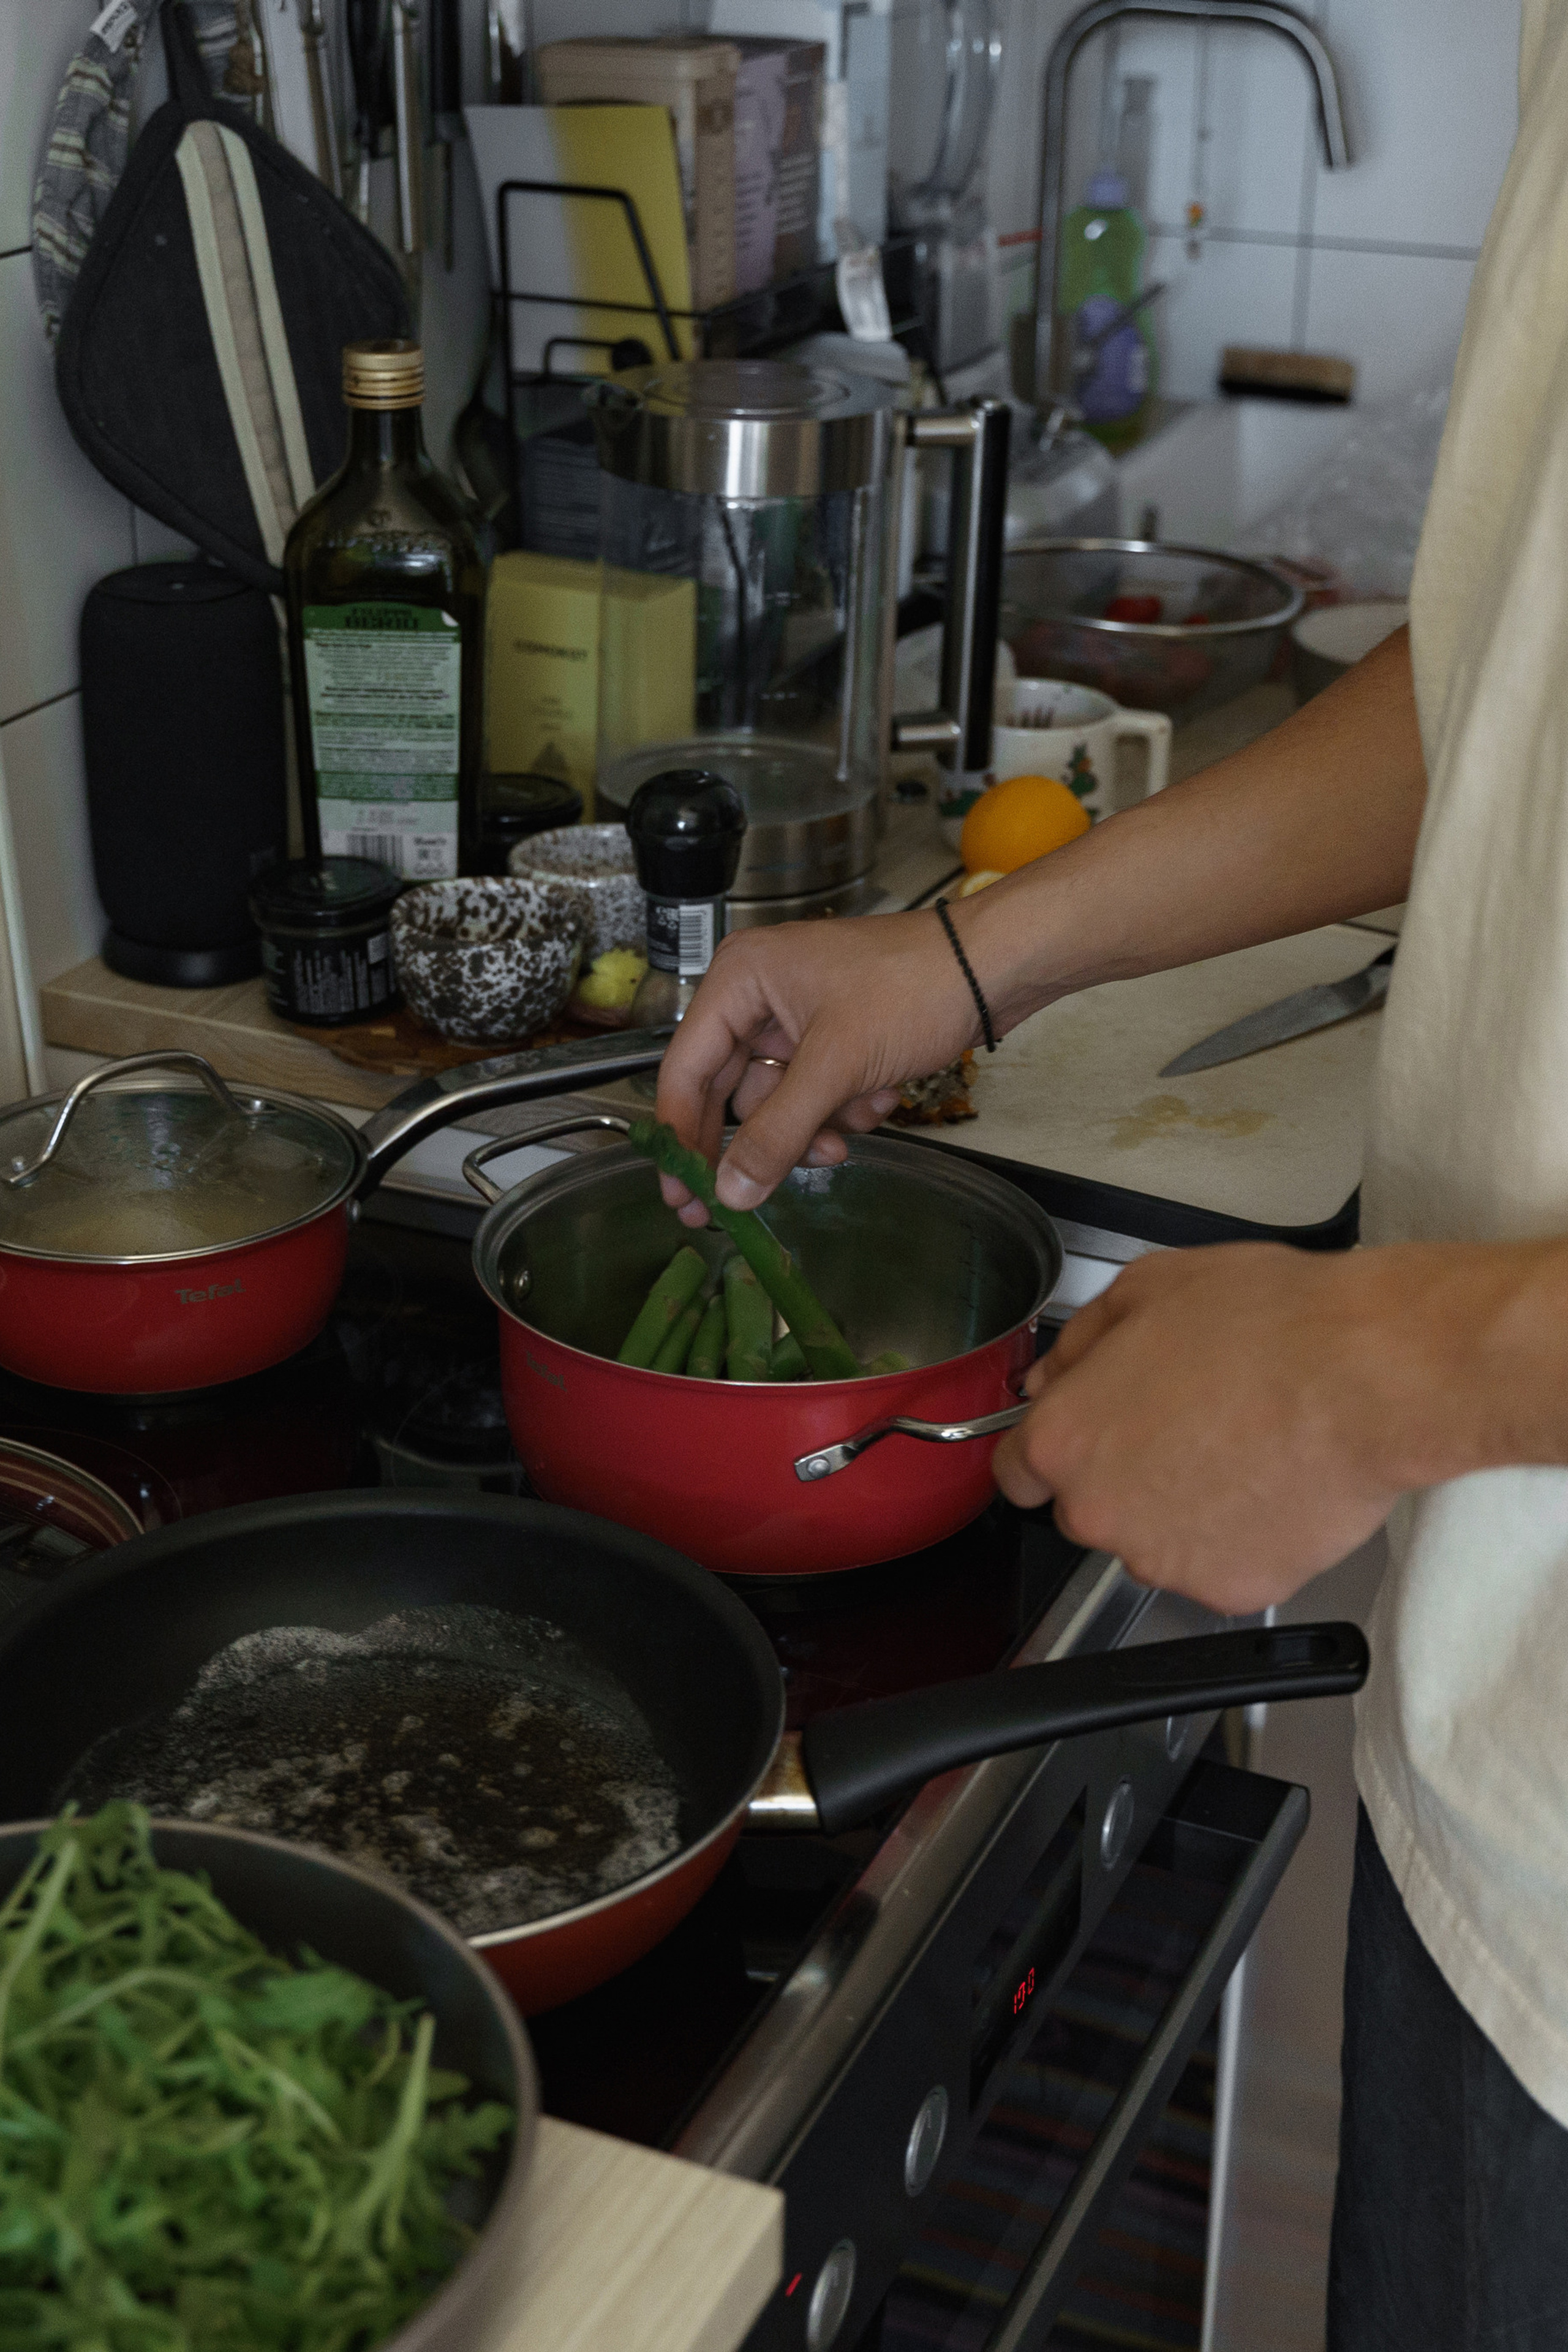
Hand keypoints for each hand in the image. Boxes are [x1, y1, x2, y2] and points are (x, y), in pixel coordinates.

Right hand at [654, 909, 983, 1220]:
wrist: (993, 968)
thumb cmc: (913, 988)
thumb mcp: (836, 1065)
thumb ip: (776, 1133)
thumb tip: (730, 1191)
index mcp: (739, 980)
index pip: (685, 1071)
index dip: (680, 1138)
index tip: (681, 1196)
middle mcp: (758, 996)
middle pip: (730, 1093)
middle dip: (758, 1141)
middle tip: (734, 1205)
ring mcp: (798, 1018)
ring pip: (778, 1102)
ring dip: (813, 1126)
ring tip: (849, 1130)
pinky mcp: (834, 1038)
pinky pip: (816, 1094)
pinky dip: (844, 1108)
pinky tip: (880, 1096)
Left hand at [991, 1242, 1422, 1613]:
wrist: (1367, 1377)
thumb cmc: (1267, 1325)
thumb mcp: (1149, 1288)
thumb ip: (1081, 1343)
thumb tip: (1054, 1376)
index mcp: (1066, 1441)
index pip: (1017, 1471)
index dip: (1056, 1447)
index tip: (1088, 1437)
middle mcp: (1101, 1514)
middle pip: (1089, 1509)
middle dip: (1125, 1474)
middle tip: (1189, 1424)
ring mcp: (1166, 1560)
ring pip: (1155, 1542)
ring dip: (1183, 1508)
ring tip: (1243, 1447)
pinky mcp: (1232, 1590)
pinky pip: (1221, 1567)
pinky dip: (1243, 1537)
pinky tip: (1275, 1483)